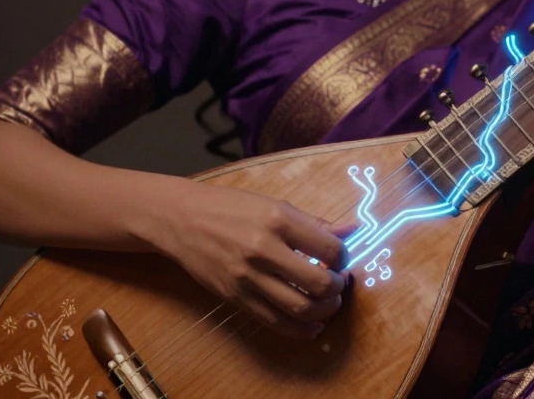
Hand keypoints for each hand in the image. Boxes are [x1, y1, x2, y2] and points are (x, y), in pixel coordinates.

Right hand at [150, 182, 350, 339]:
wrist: (181, 219)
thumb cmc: (230, 207)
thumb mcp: (275, 204)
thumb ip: (315, 222)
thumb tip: (352, 230)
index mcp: (278, 220)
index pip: (329, 248)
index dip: (344, 258)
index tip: (340, 259)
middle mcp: (264, 250)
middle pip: (318, 283)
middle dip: (338, 288)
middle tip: (339, 284)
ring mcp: (248, 278)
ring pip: (299, 308)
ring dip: (324, 311)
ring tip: (329, 303)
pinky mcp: (236, 298)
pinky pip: (274, 322)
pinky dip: (300, 329)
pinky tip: (313, 325)